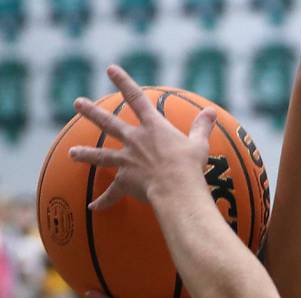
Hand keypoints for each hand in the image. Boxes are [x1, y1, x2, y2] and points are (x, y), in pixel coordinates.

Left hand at [69, 64, 215, 210]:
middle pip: (108, 123)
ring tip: (71, 153)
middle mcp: (135, 140)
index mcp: (153, 128)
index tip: (110, 70)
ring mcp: (127, 160)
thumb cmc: (190, 166)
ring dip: (85, 154)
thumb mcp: (199, 144)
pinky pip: (112, 193)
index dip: (123, 82)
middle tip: (77, 103)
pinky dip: (104, 201)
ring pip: (101, 155)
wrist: (176, 188)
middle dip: (92, 111)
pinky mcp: (125, 181)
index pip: (136, 98)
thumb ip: (201, 127)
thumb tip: (211, 112)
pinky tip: (93, 206)